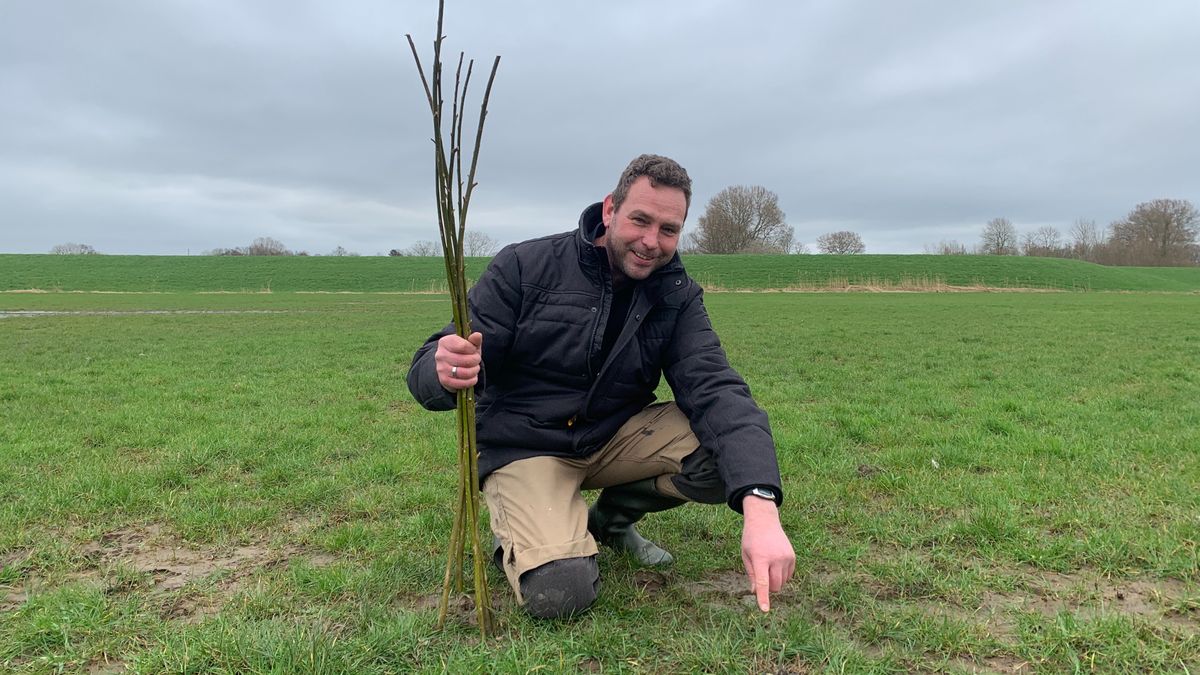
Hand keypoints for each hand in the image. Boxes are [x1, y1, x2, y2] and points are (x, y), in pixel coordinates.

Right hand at [435, 332, 482, 390]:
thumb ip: (474, 340)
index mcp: (445, 342)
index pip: (464, 346)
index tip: (473, 350)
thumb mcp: (469, 344)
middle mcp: (440, 355)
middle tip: (476, 360)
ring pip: (465, 372)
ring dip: (474, 371)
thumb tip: (477, 335)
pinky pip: (462, 383)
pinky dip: (471, 381)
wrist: (451, 365)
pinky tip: (472, 377)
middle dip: (476, 361)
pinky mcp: (444, 380)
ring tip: (475, 368)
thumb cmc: (463, 352)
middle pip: (466, 360)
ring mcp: (441, 368)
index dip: (473, 349)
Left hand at [741, 494, 794, 611]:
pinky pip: (789, 575)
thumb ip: (751, 574)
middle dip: (769, 588)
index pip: (762, 582)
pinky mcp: (793, 557)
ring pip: (782, 582)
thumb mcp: (746, 555)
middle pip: (775, 586)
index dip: (763, 597)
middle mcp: (775, 558)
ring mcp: (786, 557)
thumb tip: (756, 592)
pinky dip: (782, 575)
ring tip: (768, 565)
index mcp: (760, 558)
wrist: (764, 521)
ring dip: (775, 581)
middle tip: (761, 575)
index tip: (765, 610)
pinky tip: (776, 563)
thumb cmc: (751, 539)